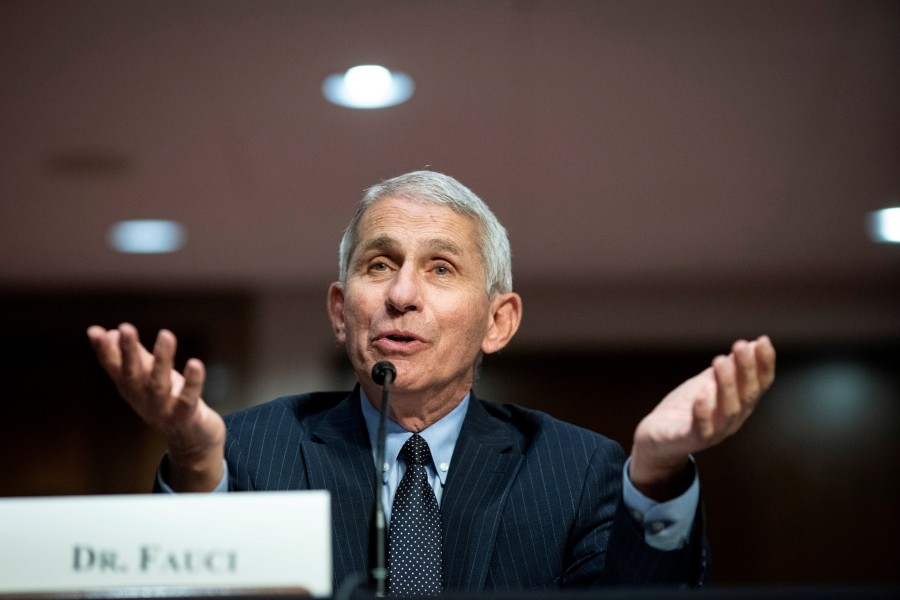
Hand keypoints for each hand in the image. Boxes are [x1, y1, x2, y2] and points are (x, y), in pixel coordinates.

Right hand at [87, 323, 225, 491]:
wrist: (192, 440)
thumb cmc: (169, 402)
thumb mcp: (148, 378)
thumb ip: (134, 356)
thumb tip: (111, 331)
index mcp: (131, 388)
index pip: (114, 368)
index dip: (104, 351)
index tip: (95, 331)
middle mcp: (143, 400)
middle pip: (133, 375)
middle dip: (128, 352)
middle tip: (125, 329)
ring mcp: (163, 410)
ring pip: (159, 385)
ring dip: (162, 360)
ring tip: (166, 335)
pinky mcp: (186, 417)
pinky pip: (188, 399)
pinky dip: (192, 382)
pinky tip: (195, 364)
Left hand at [629, 335, 775, 499]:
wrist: (657, 437)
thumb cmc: (686, 408)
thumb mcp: (708, 383)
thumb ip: (729, 368)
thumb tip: (751, 344)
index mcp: (739, 405)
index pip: (760, 384)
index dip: (764, 364)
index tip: (763, 340)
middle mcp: (732, 420)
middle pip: (747, 395)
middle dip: (746, 369)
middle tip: (740, 345)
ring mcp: (713, 432)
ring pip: (728, 411)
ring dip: (726, 385)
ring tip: (720, 361)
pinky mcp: (690, 440)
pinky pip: (701, 430)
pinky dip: (703, 413)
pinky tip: (701, 395)